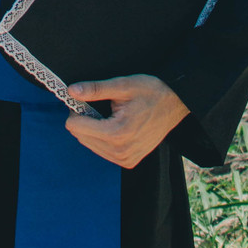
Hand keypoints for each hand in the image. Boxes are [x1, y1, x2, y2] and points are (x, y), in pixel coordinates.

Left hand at [64, 75, 189, 168]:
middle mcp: (120, 151)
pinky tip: (115, 126)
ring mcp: (125, 159)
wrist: (175, 104)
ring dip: (92, 129)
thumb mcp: (123, 85)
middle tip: (100, 106)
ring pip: (89, 144)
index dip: (77, 110)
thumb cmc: (151, 92)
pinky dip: (101, 138)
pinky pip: (102, 151)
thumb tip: (71, 91)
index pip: (75, 127)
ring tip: (111, 116)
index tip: (86, 100)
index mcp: (117, 133)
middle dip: (84, 120)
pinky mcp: (129, 162)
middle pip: (80, 137)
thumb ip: (95, 89)